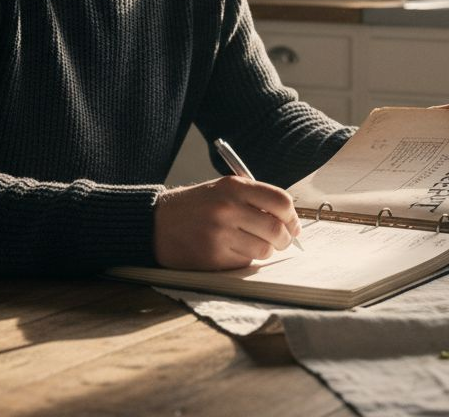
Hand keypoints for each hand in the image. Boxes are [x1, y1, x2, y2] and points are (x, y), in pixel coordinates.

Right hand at [152, 176, 302, 269]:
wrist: (156, 223)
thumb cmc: (196, 207)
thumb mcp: (223, 189)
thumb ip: (254, 198)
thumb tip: (289, 220)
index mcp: (234, 187)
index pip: (280, 201)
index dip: (292, 216)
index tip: (293, 224)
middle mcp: (228, 208)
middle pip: (276, 229)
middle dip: (285, 239)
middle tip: (282, 241)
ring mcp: (220, 233)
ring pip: (264, 249)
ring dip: (264, 250)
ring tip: (253, 245)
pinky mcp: (213, 256)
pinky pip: (245, 261)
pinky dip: (245, 258)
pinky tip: (232, 250)